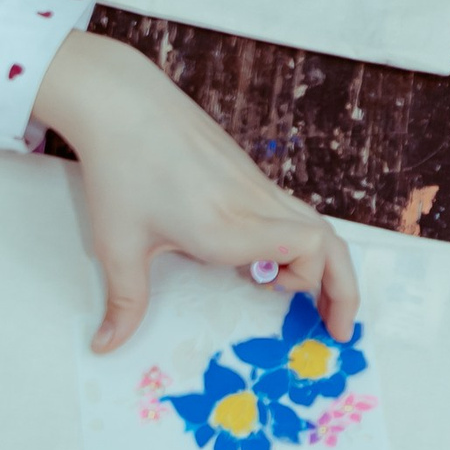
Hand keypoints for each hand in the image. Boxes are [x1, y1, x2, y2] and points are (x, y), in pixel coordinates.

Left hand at [32, 30, 359, 350]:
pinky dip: (301, 244)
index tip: (282, 303)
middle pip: (330, 242)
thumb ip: (125, 302)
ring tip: (315, 300)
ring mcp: (255, 185)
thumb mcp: (118, 244)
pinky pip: (293, 212)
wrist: (121, 102)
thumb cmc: (119, 171)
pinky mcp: (248, 173)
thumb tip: (105, 347)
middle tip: (337, 328)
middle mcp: (254, 205)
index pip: (311, 249)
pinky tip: (268, 262)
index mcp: (229, 227)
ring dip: (327, 265)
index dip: (312, 283)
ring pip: (317, 224)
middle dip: (344, 288)